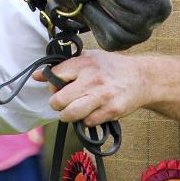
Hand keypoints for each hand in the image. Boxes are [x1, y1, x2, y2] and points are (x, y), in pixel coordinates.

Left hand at [32, 50, 148, 126]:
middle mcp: (92, 78)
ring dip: (67, 116)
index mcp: (84, 62)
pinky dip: (86, 121)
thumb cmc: (111, 68)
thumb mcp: (89, 57)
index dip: (51, 83)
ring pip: (70, 114)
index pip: (55, 75)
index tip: (56, 86)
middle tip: (61, 103)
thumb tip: (37, 75)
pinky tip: (91, 113)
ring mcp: (102, 96)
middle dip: (56, 104)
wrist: (141, 78)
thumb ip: (64, 65)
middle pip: (59, 100)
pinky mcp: (111, 110)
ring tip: (71, 111)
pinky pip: (87, 122)